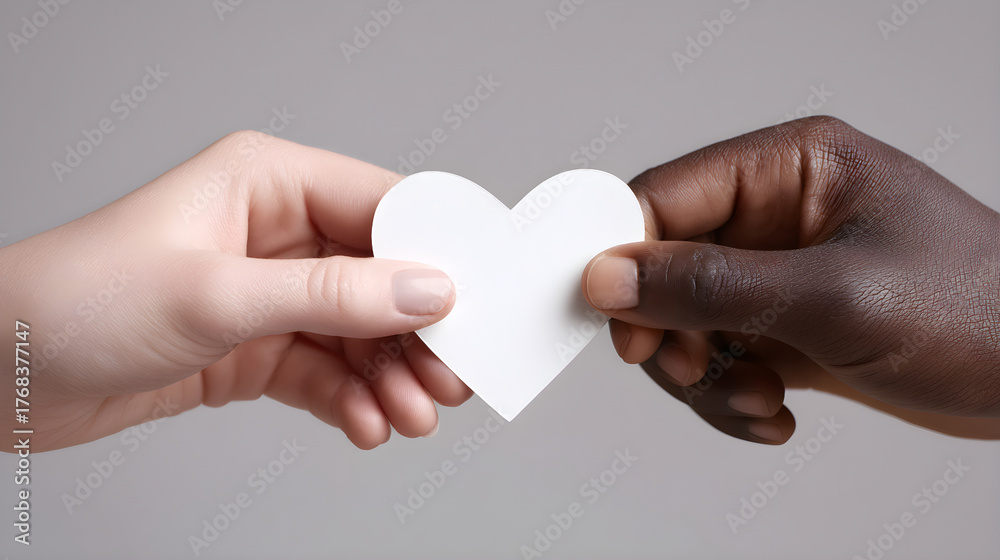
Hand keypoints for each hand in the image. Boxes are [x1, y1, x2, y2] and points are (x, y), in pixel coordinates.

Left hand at [1, 131, 471, 451]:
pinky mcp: (253, 345)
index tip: (473, 308)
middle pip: (380, 277)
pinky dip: (349, 400)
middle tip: (450, 380)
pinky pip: (323, 370)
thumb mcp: (216, 295)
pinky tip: (364, 425)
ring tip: (411, 416)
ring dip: (389, 376)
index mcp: (267, 182)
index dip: (435, 257)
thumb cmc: (75, 300)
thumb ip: (332, 294)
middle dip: (417, 333)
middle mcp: (274, 232)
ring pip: (357, 331)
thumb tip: (428, 290)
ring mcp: (266, 291)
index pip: (381, 208)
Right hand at [582, 117, 999, 443]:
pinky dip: (729, 396)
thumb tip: (610, 279)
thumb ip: (712, 286)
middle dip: (668, 332)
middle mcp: (773, 215)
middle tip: (690, 371)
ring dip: (701, 375)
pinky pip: (718, 357)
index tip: (617, 321)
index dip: (625, 259)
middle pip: (662, 267)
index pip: (664, 197)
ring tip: (753, 402)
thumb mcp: (835, 296)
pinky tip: (772, 414)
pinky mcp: (784, 325)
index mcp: (787, 168)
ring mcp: (777, 274)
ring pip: (683, 321)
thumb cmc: (979, 311)